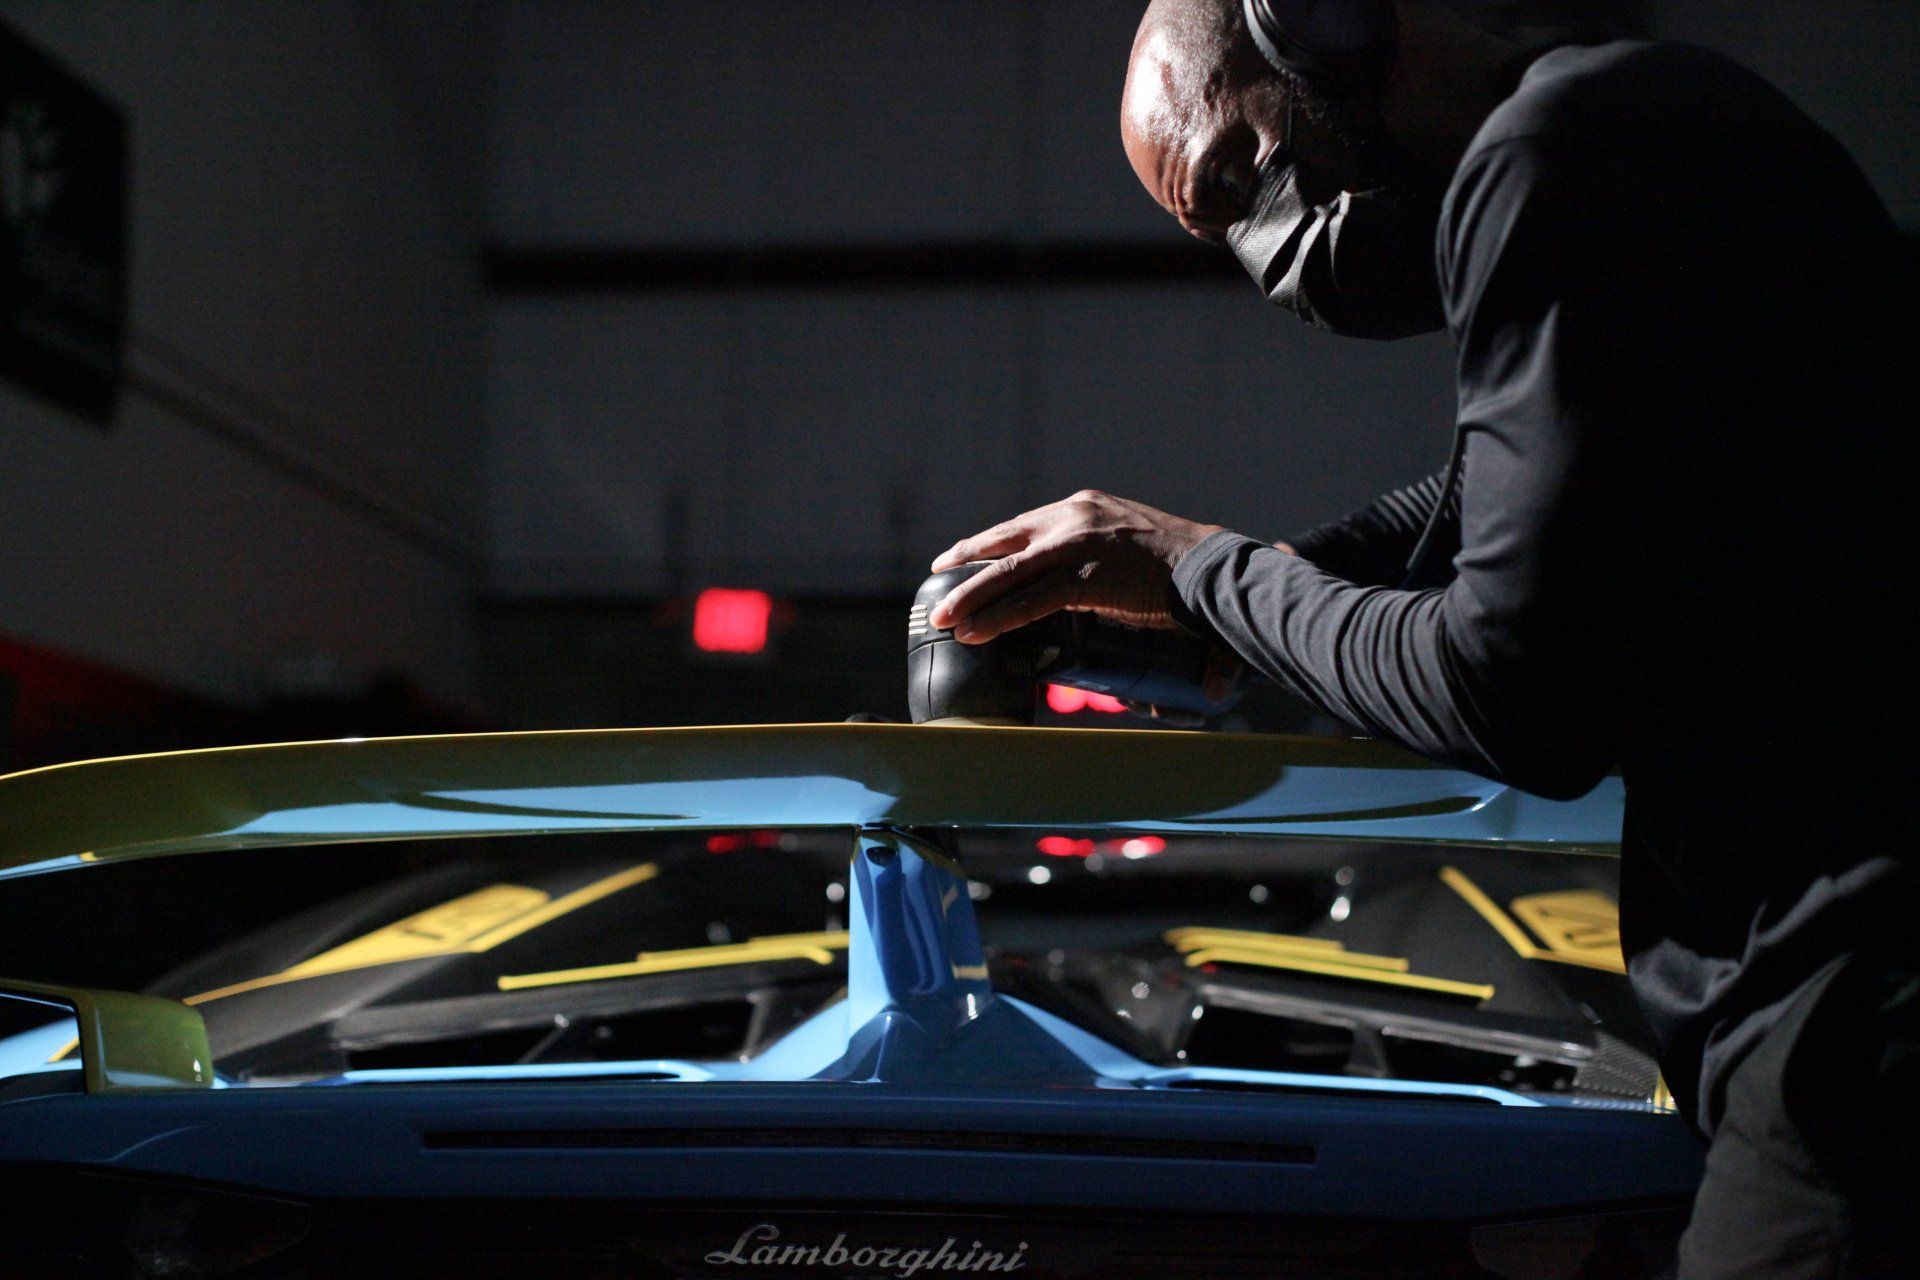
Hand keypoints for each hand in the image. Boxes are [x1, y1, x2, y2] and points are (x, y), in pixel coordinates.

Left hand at [928, 490, 1224, 644]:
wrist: (1215, 568)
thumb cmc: (1184, 568)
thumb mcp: (1134, 548)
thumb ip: (1106, 567)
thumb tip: (1097, 595)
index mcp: (1086, 507)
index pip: (1026, 525)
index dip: (992, 542)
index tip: (968, 555)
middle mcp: (1074, 517)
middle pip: (1005, 540)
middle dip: (968, 561)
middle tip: (939, 578)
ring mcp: (1076, 546)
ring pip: (1008, 573)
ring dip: (970, 597)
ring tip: (942, 618)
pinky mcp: (1084, 579)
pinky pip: (1029, 602)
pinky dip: (997, 618)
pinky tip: (973, 632)